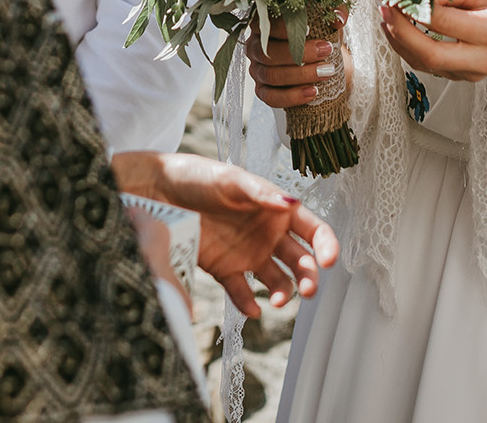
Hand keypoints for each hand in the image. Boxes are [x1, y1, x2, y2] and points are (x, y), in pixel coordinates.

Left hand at [111, 151, 340, 317]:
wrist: (156, 192)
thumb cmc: (196, 176)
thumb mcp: (229, 178)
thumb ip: (259, 192)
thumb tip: (289, 203)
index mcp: (276, 208)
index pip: (312, 229)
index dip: (325, 244)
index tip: (329, 259)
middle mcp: (268, 233)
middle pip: (300, 260)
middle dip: (308, 276)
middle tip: (308, 290)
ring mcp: (248, 253)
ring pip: (277, 280)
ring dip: (283, 293)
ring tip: (276, 302)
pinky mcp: (225, 270)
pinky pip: (242, 292)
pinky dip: (248, 304)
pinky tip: (251, 309)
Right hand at [245, 8, 345, 109]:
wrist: (322, 60)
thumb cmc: (318, 35)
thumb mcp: (326, 21)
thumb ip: (333, 12)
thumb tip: (338, 18)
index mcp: (264, 25)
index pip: (264, 23)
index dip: (283, 28)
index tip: (309, 29)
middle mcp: (256, 47)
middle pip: (268, 53)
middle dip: (299, 53)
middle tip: (326, 51)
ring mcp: (257, 70)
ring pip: (271, 76)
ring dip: (301, 75)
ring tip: (327, 72)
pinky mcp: (263, 91)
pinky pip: (272, 97)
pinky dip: (293, 96)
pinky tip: (313, 92)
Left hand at [380, 0, 486, 111]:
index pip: (445, 22)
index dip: (417, 7)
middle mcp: (482, 59)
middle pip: (430, 53)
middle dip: (401, 30)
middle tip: (385, 7)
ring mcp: (469, 74)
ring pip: (423, 63)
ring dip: (398, 39)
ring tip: (386, 15)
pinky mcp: (457, 78)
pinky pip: (425, 66)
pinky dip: (406, 47)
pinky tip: (397, 29)